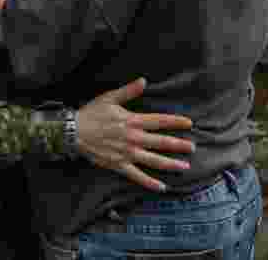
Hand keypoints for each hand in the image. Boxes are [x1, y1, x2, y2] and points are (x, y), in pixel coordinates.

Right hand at [76, 77, 195, 192]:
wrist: (75, 131)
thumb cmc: (92, 113)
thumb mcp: (110, 98)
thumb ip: (129, 91)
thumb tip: (143, 81)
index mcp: (132, 121)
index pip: (159, 121)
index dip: (175, 122)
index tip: (189, 123)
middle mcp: (133, 138)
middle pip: (161, 142)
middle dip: (179, 144)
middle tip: (193, 147)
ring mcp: (127, 153)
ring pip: (153, 160)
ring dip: (170, 164)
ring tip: (185, 166)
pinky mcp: (119, 165)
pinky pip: (137, 176)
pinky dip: (149, 182)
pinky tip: (161, 187)